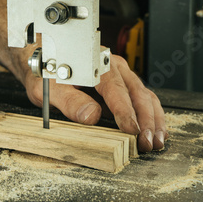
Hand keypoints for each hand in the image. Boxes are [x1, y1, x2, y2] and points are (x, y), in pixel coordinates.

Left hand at [23, 54, 167, 151]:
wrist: (45, 58)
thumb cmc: (46, 72)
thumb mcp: (49, 88)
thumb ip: (68, 100)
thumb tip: (91, 115)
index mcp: (97, 65)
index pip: (116, 90)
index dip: (125, 111)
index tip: (132, 130)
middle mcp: (114, 67)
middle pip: (137, 94)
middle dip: (146, 120)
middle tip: (148, 143)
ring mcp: (121, 76)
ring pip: (145, 97)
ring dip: (154, 120)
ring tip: (156, 141)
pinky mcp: (122, 86)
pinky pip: (143, 100)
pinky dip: (152, 116)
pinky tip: (157, 131)